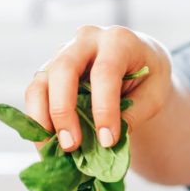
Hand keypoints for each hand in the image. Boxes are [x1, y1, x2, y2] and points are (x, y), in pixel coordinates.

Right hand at [25, 25, 172, 151]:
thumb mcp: (154, 95)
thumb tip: (103, 142)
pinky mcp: (49, 69)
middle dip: (63, 111)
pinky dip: (37, 120)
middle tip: (71, 146)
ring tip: (52, 150)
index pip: (105, 72)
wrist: (138, 61)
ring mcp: (63, 52)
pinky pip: (35, 93)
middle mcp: (86, 40)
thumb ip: (132, 115)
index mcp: (118, 41)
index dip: (104, 109)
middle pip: (64, 69)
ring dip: (42, 118)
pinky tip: (47, 144)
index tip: (108, 141)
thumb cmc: (148, 78)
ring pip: (41, 81)